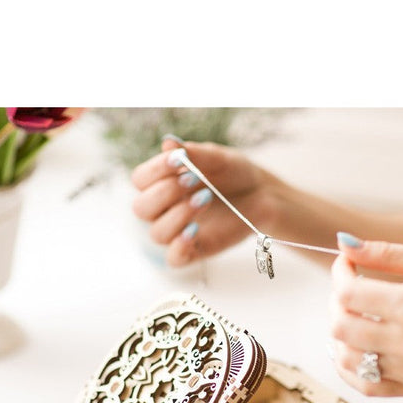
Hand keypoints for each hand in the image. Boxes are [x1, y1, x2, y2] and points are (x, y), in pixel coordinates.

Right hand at [130, 138, 273, 266]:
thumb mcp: (218, 159)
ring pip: (157, 233)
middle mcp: (165, 209)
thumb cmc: (235, 173)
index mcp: (163, 183)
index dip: (154, 170)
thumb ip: (195, 154)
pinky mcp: (195, 250)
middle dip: (165, 193)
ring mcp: (178, 231)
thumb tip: (168, 143)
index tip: (178, 160)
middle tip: (194, 180)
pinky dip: (179, 247)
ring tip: (205, 199)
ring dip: (178, 215)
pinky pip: (174, 258)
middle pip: (142, 208)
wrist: (261, 194)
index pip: (140, 180)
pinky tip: (194, 231)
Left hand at [329, 234, 402, 396]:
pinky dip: (348, 367)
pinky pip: (364, 385)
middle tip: (350, 289)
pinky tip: (352, 348)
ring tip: (353, 316)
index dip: (339, 273)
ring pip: (346, 357)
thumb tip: (344, 244)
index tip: (346, 264)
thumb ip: (387, 253)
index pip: (349, 293)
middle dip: (336, 301)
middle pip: (341, 326)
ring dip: (340, 333)